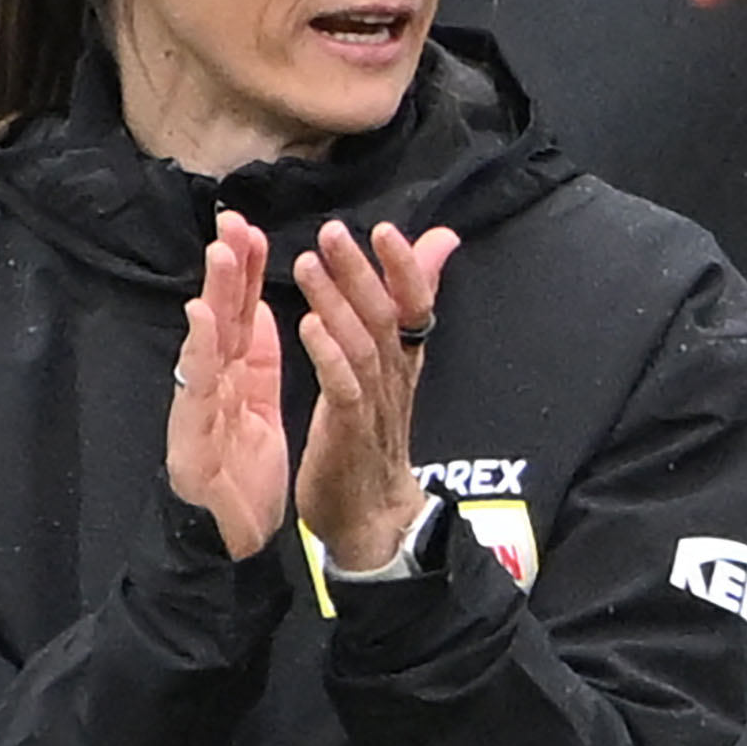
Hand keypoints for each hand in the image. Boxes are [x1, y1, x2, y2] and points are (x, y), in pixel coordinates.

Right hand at [166, 212, 287, 559]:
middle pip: (222, 318)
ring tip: (222, 252)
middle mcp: (214, 385)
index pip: (242, 314)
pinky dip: (198, 351)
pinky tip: (201, 317)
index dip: (246, 272)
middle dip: (228, 269)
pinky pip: (196, 390)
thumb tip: (264, 308)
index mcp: (237, 378)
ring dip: (214, 295)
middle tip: (235, 222)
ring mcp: (198, 409)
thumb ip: (260, 360)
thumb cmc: (243, 480)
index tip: (252, 229)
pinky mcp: (190, 439)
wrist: (230, 546)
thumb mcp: (262, 407)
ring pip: (206, 343)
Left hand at [291, 219, 459, 574]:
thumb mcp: (393, 365)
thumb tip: (438, 244)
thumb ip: (407, 302)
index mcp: (402, 359)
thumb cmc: (376, 434)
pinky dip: (329, 355)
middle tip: (333, 232)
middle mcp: (394, 377)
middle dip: (361, 271)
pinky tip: (308, 326)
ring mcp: (373, 405)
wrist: (372, 516)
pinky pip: (344, 388)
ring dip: (337, 303)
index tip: (385, 229)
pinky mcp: (349, 432)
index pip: (413, 305)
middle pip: (385, 315)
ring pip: (362, 345)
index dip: (404, 267)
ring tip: (308, 264)